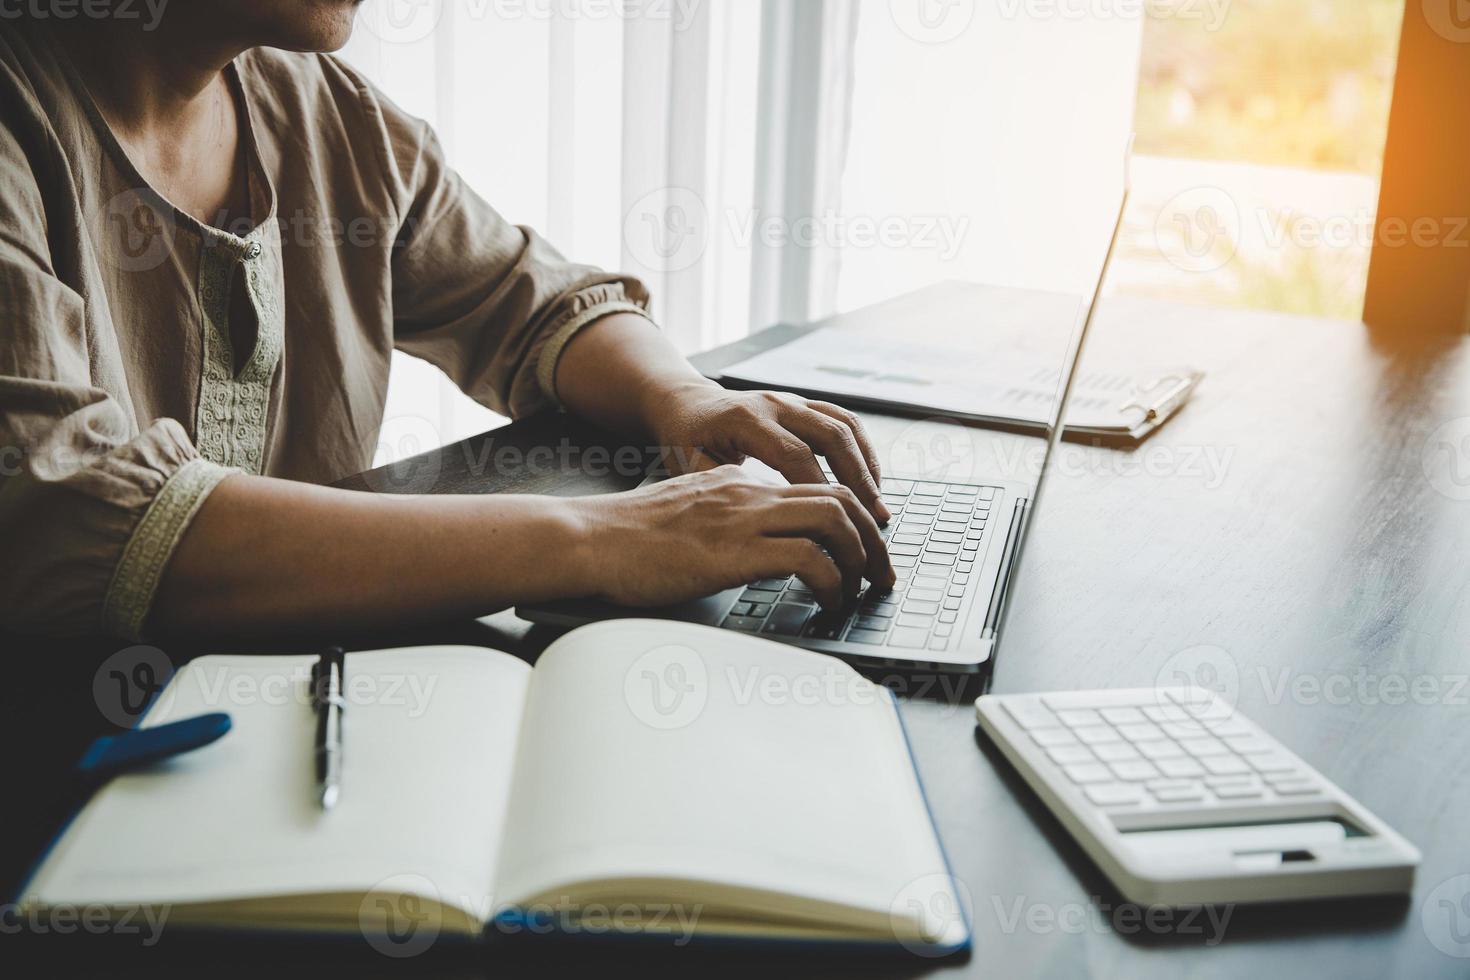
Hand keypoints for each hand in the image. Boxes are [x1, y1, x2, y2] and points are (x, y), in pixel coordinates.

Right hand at [571, 465, 896, 609]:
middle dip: (873, 537)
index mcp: (737, 482)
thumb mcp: (682, 513)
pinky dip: (832, 583)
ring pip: (834, 521)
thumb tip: (748, 543)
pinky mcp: (735, 552)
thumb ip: (719, 517)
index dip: (850, 518)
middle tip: (882, 574)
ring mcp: (744, 519)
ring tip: (862, 590)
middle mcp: (749, 492)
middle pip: (840, 498)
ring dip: (862, 559)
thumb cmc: (624, 538)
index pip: (814, 487)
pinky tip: (828, 604)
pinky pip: (809, 560)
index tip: (862, 548)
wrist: (588, 539)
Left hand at [646, 382, 891, 523]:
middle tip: (874, 517)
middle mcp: (774, 403)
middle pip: (831, 436)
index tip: (836, 524)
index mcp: (744, 419)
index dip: (819, 489)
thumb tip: (757, 523)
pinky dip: (863, 450)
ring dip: (867, 465)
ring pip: (845, 425)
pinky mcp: (803, 404)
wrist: (685, 402)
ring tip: (879, 503)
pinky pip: (844, 420)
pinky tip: (871, 480)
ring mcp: (792, 400)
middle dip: (858, 479)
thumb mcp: (688, 466)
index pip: (794, 455)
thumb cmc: (685, 439)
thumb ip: (722, 490)